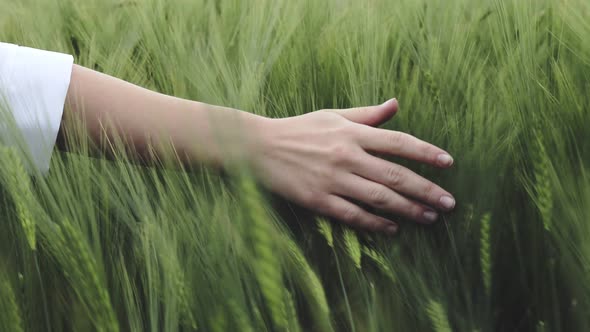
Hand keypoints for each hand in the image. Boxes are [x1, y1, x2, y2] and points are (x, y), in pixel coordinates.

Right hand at [248, 99, 455, 234]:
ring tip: (430, 217)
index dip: (426, 153)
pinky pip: (354, 215)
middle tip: (449, 203)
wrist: (259, 147)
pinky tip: (393, 229)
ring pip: (380, 198)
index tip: (448, 163)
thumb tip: (396, 104)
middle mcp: (346, 156)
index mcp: (352, 133)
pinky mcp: (319, 200)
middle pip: (396, 175)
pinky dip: (376, 224)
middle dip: (427, 190)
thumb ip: (367, 114)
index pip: (398, 143)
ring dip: (409, 209)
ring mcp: (333, 180)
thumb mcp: (333, 115)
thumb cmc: (299, 129)